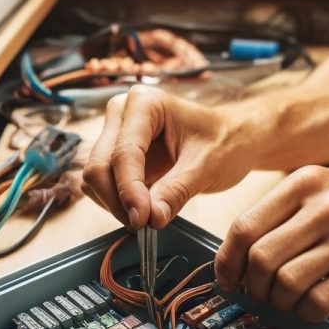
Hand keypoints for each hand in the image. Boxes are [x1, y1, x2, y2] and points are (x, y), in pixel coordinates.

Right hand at [82, 85, 253, 228]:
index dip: (129, 190)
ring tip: (149, 217)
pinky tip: (143, 209)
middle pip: (99, 165)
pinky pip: (102, 186)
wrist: (233, 140)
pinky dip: (117, 203)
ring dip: (115, 204)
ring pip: (95, 178)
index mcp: (144, 103)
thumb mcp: (206, 167)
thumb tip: (151, 218)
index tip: (142, 220)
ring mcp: (116, 134)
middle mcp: (122, 113)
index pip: (124, 152)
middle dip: (118, 200)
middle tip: (144, 225)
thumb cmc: (224, 142)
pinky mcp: (116, 156)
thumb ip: (177, 191)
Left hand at [214, 164, 328, 320]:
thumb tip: (235, 257)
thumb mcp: (320, 188)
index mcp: (305, 184)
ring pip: (287, 283)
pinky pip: (318, 303)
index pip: (245, 227)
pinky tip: (311, 305)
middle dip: (252, 285)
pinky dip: (305, 312)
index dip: (227, 261)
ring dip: (278, 301)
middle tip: (258, 293)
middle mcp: (325, 208)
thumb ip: (279, 214)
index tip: (228, 279)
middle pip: (262, 258)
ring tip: (286, 299)